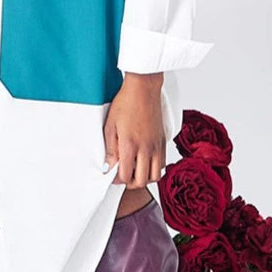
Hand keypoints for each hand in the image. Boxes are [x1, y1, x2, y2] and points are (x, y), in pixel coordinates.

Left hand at [103, 72, 165, 187]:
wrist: (144, 88)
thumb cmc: (125, 103)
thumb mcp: (110, 126)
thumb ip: (110, 149)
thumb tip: (108, 167)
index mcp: (130, 145)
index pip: (125, 176)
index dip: (117, 180)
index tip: (112, 176)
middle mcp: (146, 148)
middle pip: (141, 181)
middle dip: (130, 183)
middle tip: (123, 176)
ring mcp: (157, 145)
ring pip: (155, 176)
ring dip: (144, 178)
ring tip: (134, 170)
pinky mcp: (163, 141)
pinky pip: (163, 164)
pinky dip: (154, 168)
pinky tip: (144, 161)